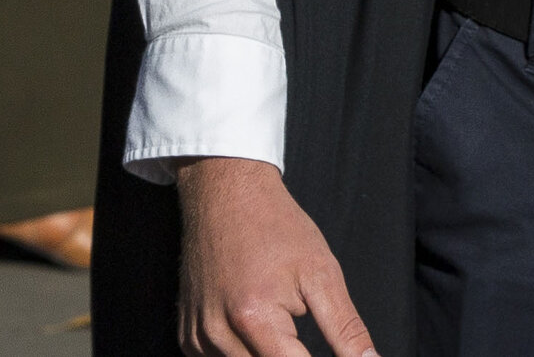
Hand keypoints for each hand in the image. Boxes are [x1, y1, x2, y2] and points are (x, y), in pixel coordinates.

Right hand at [177, 159, 375, 356]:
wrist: (225, 192)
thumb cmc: (276, 226)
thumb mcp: (321, 272)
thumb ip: (345, 328)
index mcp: (254, 317)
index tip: (329, 351)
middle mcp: (217, 332)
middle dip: (291, 354)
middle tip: (295, 314)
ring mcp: (197, 335)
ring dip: (267, 353)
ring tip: (271, 309)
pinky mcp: (188, 335)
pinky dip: (241, 351)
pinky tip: (250, 320)